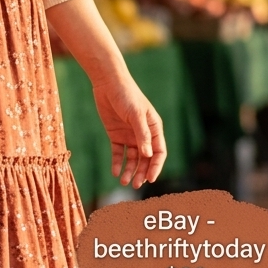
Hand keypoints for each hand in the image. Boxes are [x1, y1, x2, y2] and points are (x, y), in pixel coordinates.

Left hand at [91, 73, 166, 188]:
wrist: (108, 83)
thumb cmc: (126, 95)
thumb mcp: (135, 114)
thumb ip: (142, 134)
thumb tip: (147, 155)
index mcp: (154, 128)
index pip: (159, 152)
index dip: (156, 166)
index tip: (150, 178)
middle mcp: (143, 134)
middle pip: (146, 158)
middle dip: (142, 172)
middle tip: (136, 185)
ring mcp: (130, 135)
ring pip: (132, 158)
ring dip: (130, 170)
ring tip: (124, 182)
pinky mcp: (116, 135)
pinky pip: (118, 153)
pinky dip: (117, 163)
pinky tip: (115, 172)